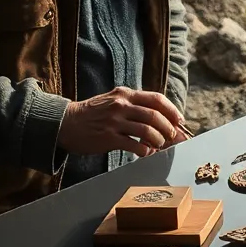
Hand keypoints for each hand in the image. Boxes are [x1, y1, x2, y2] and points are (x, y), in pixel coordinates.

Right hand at [57, 87, 185, 157]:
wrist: (66, 122)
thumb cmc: (94, 113)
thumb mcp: (114, 100)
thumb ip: (135, 105)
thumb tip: (160, 116)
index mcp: (126, 94)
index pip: (157, 99)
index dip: (172, 110)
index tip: (179, 120)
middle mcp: (121, 105)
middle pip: (155, 116)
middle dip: (168, 128)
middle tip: (172, 137)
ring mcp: (114, 121)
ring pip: (147, 130)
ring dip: (158, 140)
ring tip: (159, 145)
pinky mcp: (108, 137)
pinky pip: (133, 145)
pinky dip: (144, 150)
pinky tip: (145, 153)